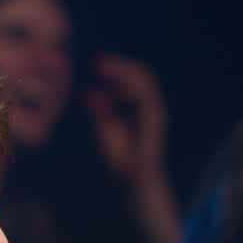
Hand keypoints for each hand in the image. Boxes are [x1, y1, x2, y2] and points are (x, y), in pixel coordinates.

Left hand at [84, 52, 167, 184]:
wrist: (135, 181)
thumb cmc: (121, 159)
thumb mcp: (104, 127)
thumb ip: (98, 109)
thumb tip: (86, 89)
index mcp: (138, 106)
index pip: (129, 78)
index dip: (113, 68)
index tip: (93, 64)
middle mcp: (150, 105)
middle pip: (138, 73)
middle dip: (117, 65)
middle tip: (96, 61)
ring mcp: (155, 109)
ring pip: (144, 78)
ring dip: (122, 70)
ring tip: (102, 68)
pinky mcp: (156, 116)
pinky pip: (145, 92)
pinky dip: (129, 84)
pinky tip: (111, 85)